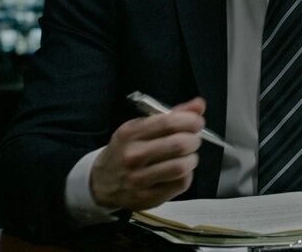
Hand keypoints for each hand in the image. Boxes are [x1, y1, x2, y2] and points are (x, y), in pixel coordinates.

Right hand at [89, 97, 206, 211]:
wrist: (101, 182)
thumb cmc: (126, 149)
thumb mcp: (140, 127)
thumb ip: (171, 115)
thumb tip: (199, 105)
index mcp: (130, 133)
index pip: (169, 123)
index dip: (191, 121)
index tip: (197, 122)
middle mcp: (133, 156)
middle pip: (179, 144)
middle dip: (194, 140)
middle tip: (193, 140)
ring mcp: (139, 179)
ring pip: (181, 166)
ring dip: (192, 159)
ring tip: (188, 156)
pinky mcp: (148, 198)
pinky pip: (180, 184)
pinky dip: (187, 175)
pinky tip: (180, 171)